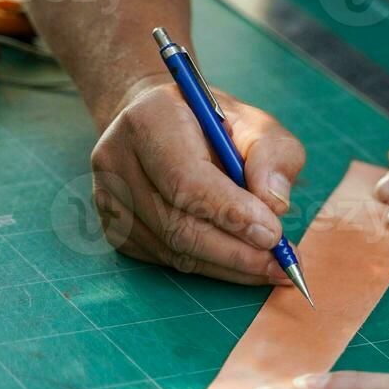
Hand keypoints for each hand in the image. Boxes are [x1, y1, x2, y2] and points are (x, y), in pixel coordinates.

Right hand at [90, 76, 304, 283]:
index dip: (230, 212)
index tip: (273, 233)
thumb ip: (273, 155)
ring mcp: (108, 197)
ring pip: (172, 250)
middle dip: (234, 251)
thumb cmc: (213, 124)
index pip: (184, 178)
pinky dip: (209, 267)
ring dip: (227, 266)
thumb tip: (274, 205)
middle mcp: (117, 159)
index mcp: (150, 120)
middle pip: (175, 224)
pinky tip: (239, 262)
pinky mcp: (115, 227)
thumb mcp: (255, 124)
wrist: (159, 123)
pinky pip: (165, 260)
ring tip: (271, 267)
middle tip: (280, 264)